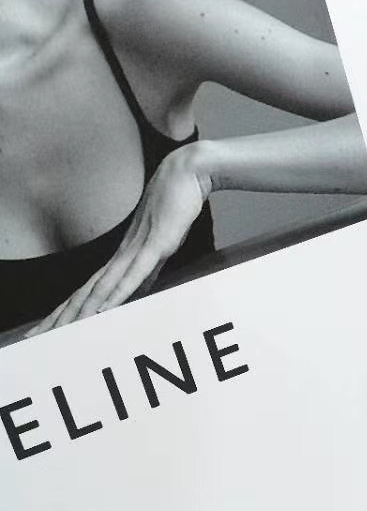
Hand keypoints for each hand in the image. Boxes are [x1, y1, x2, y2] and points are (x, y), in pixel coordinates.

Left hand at [29, 145, 212, 334]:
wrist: (186, 173)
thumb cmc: (176, 204)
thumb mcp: (163, 243)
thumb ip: (150, 268)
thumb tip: (141, 289)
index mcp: (123, 254)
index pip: (89, 287)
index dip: (68, 307)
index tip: (49, 327)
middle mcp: (123, 253)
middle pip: (86, 291)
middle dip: (62, 316)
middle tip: (37, 337)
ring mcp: (137, 249)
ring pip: (103, 286)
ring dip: (83, 310)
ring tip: (63, 331)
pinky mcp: (156, 245)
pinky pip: (133, 274)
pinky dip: (116, 293)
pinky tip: (103, 308)